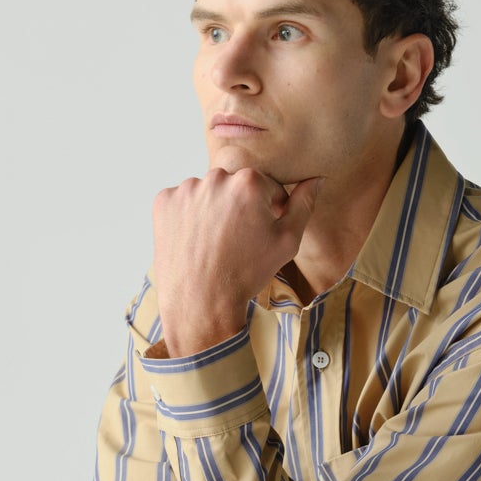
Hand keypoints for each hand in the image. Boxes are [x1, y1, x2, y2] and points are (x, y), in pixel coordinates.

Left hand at [152, 168, 325, 355]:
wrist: (201, 303)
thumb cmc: (247, 273)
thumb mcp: (287, 242)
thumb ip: (303, 205)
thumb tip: (316, 180)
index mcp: (249, 181)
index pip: (267, 186)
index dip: (269, 211)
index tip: (261, 234)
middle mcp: (215, 177)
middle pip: (235, 186)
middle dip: (240, 207)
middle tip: (238, 242)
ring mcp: (186, 189)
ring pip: (208, 193)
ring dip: (214, 211)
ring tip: (215, 244)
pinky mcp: (164, 202)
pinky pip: (182, 202)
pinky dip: (188, 217)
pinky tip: (196, 242)